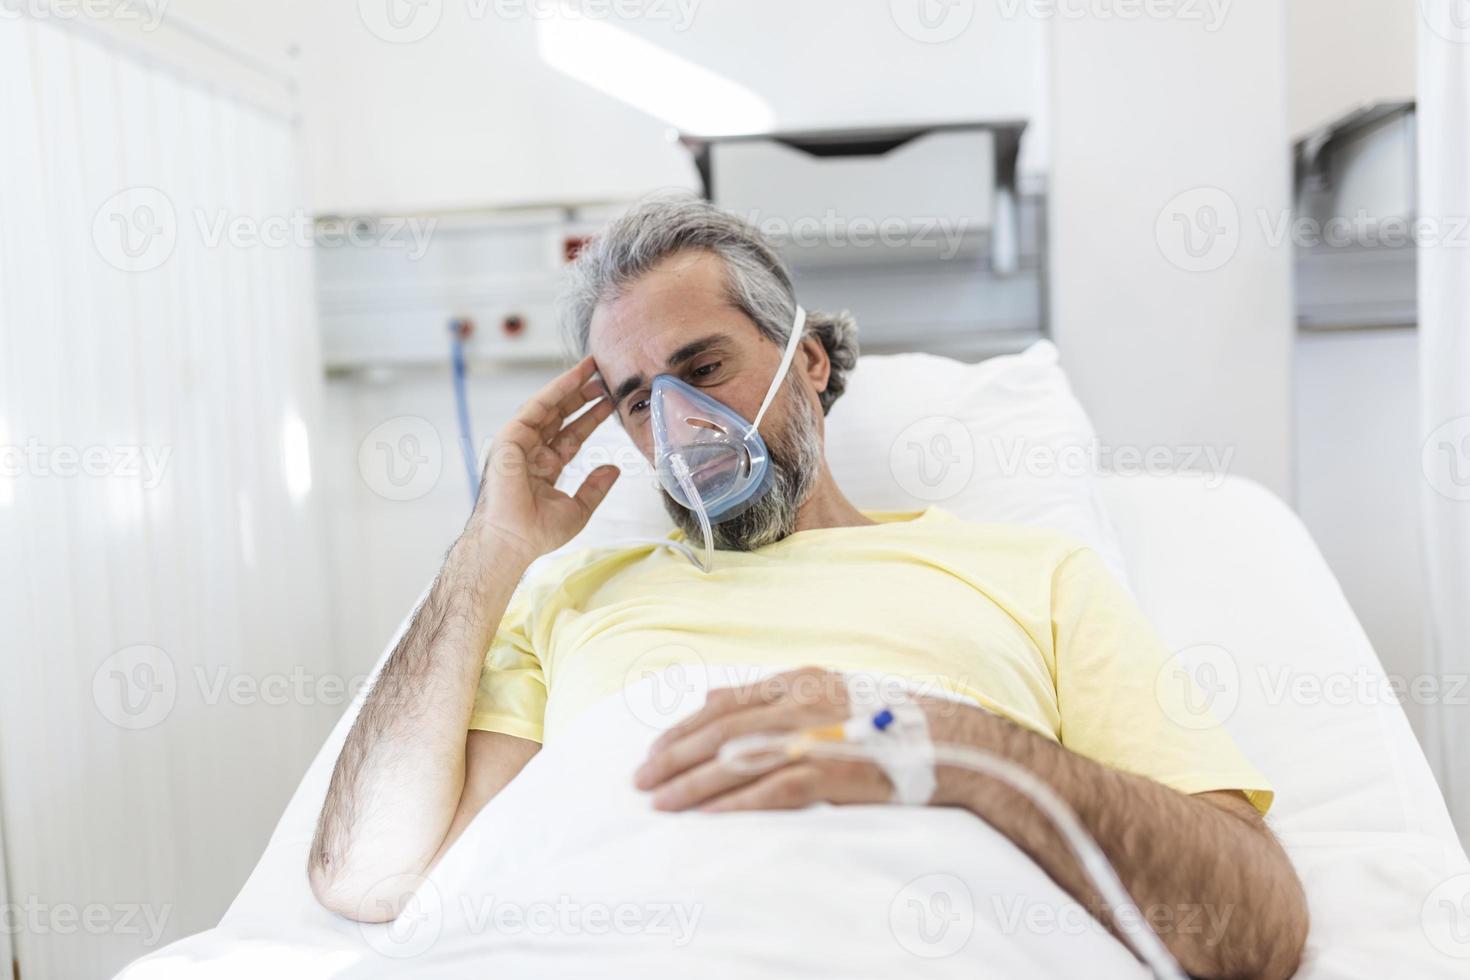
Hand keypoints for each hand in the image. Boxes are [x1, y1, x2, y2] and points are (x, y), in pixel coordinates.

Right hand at [471, 355, 619, 562]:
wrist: (514, 540)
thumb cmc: (537, 532)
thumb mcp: (578, 508)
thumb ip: (595, 487)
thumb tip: (614, 469)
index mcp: (545, 466)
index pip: (572, 435)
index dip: (591, 417)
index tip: (609, 402)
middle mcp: (532, 451)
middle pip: (561, 415)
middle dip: (582, 396)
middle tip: (604, 377)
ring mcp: (520, 443)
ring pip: (549, 406)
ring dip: (571, 386)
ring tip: (593, 368)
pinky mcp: (511, 437)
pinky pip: (536, 406)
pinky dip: (556, 390)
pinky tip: (574, 377)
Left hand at [633, 667, 893, 812]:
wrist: (947, 742)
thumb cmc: (883, 719)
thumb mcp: (824, 690)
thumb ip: (769, 694)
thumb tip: (711, 699)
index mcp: (797, 681)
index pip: (723, 702)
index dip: (683, 727)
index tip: (654, 749)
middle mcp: (800, 704)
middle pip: (720, 730)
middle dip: (675, 756)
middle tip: (641, 779)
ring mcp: (814, 738)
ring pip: (738, 760)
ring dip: (693, 784)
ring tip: (661, 802)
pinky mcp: (831, 772)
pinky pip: (772, 790)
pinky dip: (737, 804)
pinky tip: (709, 817)